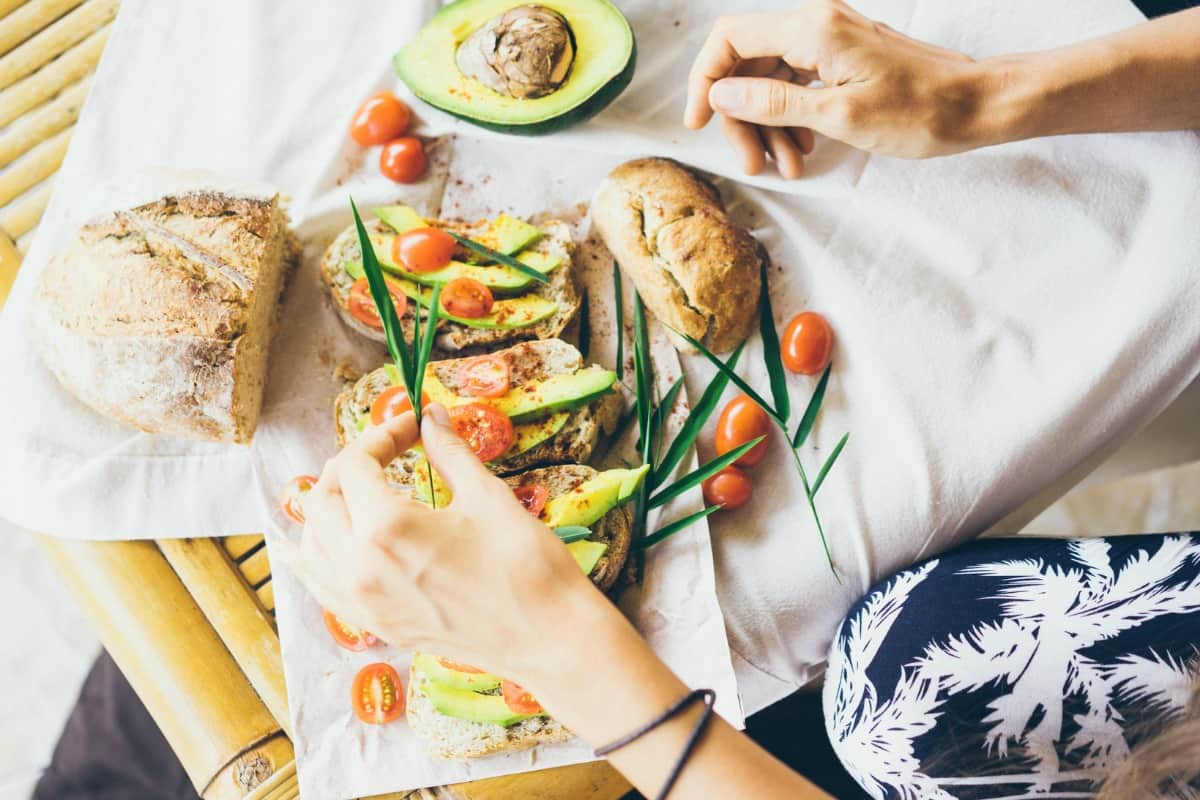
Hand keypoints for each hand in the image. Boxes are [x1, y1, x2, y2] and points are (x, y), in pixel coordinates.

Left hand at [282, 404, 602, 686]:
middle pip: (321, 499)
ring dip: (327, 507)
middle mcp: (360, 568)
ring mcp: (364, 603)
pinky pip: (321, 587)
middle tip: (388, 451)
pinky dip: (313, 558)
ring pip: (311, 543)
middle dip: (349, 465)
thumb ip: (449, 453)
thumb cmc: (525, 565)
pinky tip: (313, 544)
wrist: (548, 638)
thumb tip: (432, 417)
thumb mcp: (487, 497)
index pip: (356, 465)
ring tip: (360, 489)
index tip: (414, 426)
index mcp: (386, 528)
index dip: (382, 435)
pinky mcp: (377, 626)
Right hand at [685, 0, 988, 174]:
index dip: (705, 81)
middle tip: (752, 163)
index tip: (699, 122)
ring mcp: (831, 36)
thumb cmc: (919, 111)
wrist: (977, 104)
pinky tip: (801, 150)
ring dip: (768, 125)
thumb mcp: (838, 116)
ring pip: (772, 78)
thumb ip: (773, 103)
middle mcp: (817, 22)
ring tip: (785, 168)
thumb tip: (721, 95)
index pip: (730, 39)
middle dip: (742, 117)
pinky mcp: (844, 54)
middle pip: (749, 63)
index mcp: (812, 28)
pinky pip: (798, 81)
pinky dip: (791, 117)